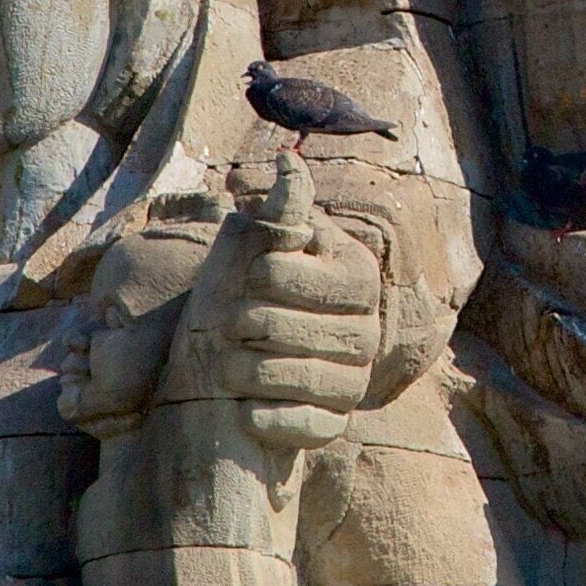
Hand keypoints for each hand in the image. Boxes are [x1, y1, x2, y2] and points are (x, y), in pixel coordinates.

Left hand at [218, 195, 385, 450]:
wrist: (219, 375)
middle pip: (292, 328)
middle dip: (245, 328)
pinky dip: (269, 419)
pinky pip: (311, 425)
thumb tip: (289, 160)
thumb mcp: (247, 250)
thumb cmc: (233, 299)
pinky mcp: (337, 424)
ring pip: (304, 377)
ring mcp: (354, 379)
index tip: (243, 281)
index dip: (260, 276)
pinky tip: (244, 410)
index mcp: (354, 273)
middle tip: (226, 329)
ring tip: (224, 368)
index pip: (297, 273)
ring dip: (248, 373)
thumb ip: (277, 212)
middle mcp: (367, 327)